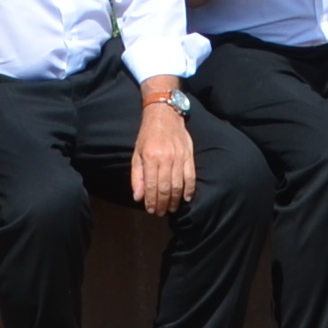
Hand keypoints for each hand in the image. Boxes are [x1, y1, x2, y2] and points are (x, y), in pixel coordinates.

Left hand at [133, 97, 197, 214]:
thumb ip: (137, 176)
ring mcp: (179, 157)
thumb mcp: (136, 153)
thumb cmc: (147, 134)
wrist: (164, 114)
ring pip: (178, 185)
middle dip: (163, 204)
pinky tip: (186, 198)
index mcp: (150, 157)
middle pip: (165, 188)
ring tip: (171, 209)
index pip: (151, 186)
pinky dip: (189, 189)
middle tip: (160, 213)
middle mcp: (165, 158)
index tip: (151, 210)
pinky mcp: (189, 155)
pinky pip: (191, 176)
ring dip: (175, 200)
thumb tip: (138, 197)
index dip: (151, 201)